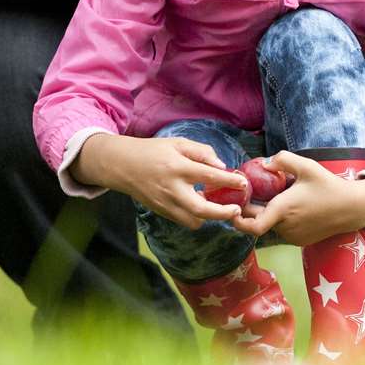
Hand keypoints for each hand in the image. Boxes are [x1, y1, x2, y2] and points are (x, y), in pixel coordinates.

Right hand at [72, 133, 247, 229]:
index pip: (209, 176)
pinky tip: (199, 205)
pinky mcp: (161, 212)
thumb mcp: (177, 143)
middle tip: (237, 210)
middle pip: (202, 210)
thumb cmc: (152, 151)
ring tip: (217, 206)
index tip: (243, 183)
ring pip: (194, 221)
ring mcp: (165, 204)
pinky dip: (196, 216)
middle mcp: (172, 189)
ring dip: (209, 216)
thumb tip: (221, 166)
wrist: (122, 166)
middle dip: (223, 213)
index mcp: (177, 167)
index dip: (229, 181)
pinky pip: (184, 220)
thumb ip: (201, 152)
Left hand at [229, 151, 364, 246]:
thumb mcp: (306, 166)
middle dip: (252, 208)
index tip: (232, 211)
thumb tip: (263, 163)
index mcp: (283, 210)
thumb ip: (282, 159)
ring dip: (269, 213)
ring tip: (281, 195)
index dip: (238, 222)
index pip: (253, 226)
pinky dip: (281, 219)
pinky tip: (292, 206)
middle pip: (259, 220)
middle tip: (253, 192)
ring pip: (271, 225)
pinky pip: (282, 230)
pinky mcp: (299, 241)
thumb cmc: (328, 185)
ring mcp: (293, 236)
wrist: (352, 208)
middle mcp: (285, 227)